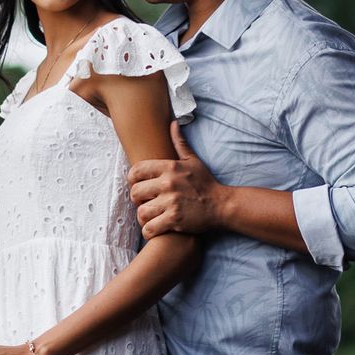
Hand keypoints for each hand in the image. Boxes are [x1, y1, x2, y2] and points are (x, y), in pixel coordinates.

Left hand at [129, 120, 222, 238]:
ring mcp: (171, 202)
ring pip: (141, 212)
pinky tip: (154, 229)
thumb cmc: (205, 183)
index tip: (139, 186)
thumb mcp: (193, 160)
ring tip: (150, 217)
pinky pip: (150, 228)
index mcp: (169, 167)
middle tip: (145, 203)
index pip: (136, 171)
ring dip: (143, 218)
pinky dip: (149, 231)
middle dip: (137, 200)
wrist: (222, 205)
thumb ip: (179, 142)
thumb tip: (173, 123)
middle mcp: (168, 183)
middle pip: (135, 193)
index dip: (132, 180)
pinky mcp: (175, 219)